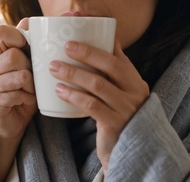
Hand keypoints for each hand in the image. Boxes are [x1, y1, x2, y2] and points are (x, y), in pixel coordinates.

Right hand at [0, 19, 36, 139]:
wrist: (10, 121)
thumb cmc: (21, 89)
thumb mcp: (26, 64)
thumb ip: (26, 44)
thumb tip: (29, 20)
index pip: (0, 32)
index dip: (18, 36)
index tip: (27, 48)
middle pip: (14, 55)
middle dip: (30, 67)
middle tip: (31, 77)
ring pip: (20, 75)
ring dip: (31, 85)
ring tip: (30, 90)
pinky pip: (18, 95)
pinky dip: (27, 99)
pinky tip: (24, 101)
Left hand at [49, 40, 148, 170]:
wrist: (132, 153)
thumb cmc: (120, 117)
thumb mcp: (122, 93)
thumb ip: (113, 72)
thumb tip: (102, 40)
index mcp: (135, 80)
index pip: (118, 55)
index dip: (98, 42)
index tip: (75, 35)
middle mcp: (134, 92)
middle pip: (110, 65)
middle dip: (86, 53)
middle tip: (65, 46)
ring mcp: (126, 108)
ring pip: (98, 84)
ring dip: (73, 73)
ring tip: (54, 68)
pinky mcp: (114, 124)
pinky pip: (92, 105)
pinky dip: (74, 96)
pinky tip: (59, 90)